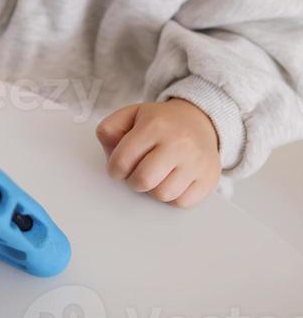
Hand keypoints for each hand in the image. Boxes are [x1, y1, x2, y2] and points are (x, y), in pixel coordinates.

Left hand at [95, 99, 221, 208]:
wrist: (199, 121)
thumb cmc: (160, 122)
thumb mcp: (131, 114)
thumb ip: (110, 129)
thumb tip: (110, 155)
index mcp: (155, 124)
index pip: (123, 159)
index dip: (114, 169)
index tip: (118, 168)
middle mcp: (178, 142)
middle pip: (143, 180)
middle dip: (133, 181)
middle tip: (136, 173)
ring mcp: (196, 161)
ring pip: (162, 195)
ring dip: (153, 189)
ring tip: (156, 175)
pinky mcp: (208, 178)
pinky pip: (181, 202)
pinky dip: (172, 196)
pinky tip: (172, 180)